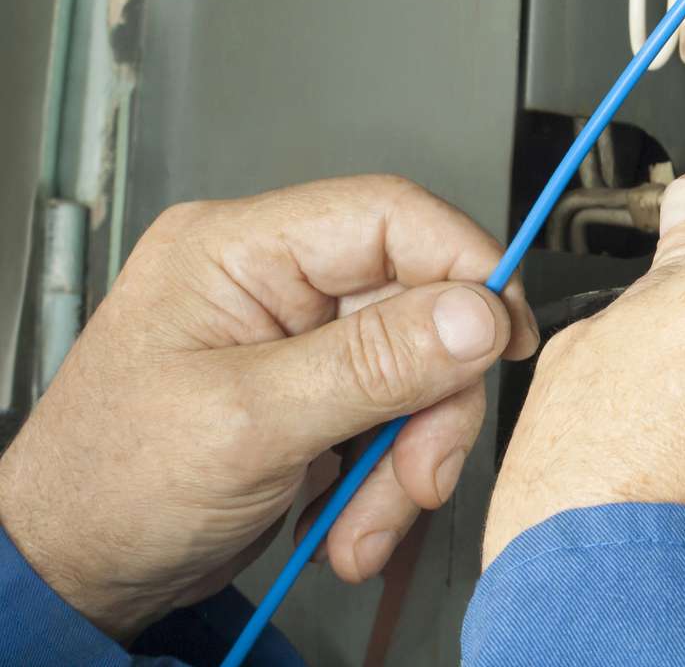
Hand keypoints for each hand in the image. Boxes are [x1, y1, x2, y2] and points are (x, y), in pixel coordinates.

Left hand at [0, 175, 536, 638]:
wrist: (70, 576)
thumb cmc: (109, 488)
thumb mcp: (249, 425)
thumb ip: (372, 364)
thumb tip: (476, 314)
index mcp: (239, 250)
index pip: (389, 216)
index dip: (464, 267)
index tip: (504, 338)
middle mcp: (273, 281)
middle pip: (416, 306)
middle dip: (430, 403)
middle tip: (422, 473)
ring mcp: (296, 341)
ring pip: (415, 372)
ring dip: (407, 460)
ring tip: (365, 527)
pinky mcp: (312, 394)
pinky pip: (391, 418)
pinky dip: (384, 481)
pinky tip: (348, 524)